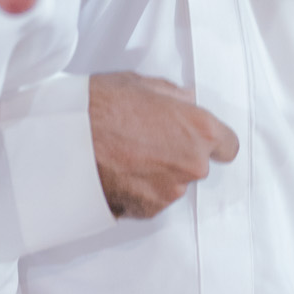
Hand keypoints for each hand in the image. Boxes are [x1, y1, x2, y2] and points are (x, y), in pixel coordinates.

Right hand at [88, 71, 238, 219]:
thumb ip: (173, 96)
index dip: (213, 142)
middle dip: (179, 155)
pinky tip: (118, 172)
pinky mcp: (148, 210)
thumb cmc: (101, 107)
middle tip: (148, 141)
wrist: (65, 142)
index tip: (196, 138)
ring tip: (127, 156)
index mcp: (198, 130)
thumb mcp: (141, 84)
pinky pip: (152, 199)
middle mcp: (192, 164)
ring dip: (159, 174)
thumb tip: (186, 101)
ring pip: (174, 183)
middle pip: (198, 165)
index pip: (228, 146)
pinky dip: (140, 189)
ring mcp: (170, 191)